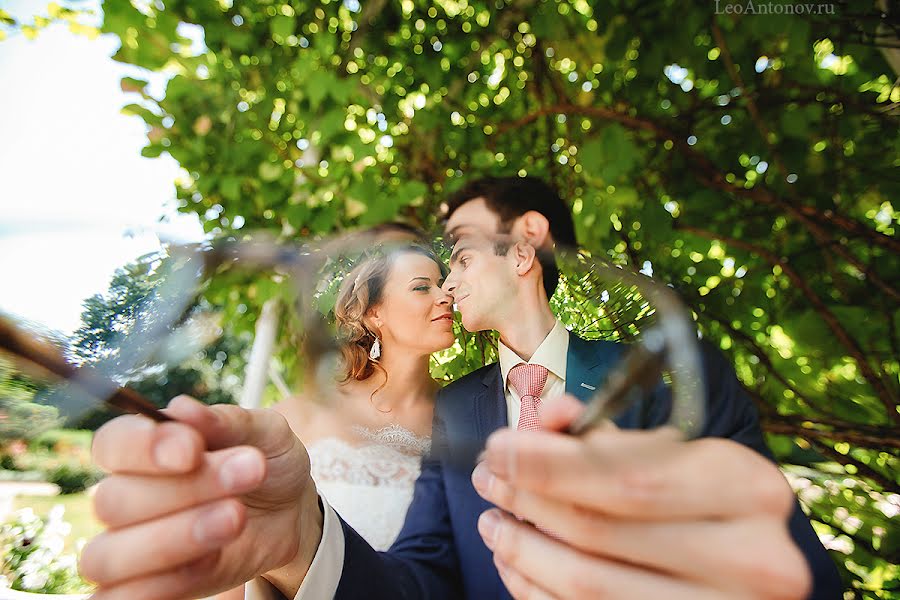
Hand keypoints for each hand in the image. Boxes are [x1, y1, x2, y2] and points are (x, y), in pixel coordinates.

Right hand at [80, 396, 322, 599]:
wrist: (290, 511)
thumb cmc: (266, 462)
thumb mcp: (264, 432)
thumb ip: (225, 421)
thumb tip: (182, 410)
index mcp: (142, 449)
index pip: (112, 444)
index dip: (142, 447)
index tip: (191, 449)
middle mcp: (123, 498)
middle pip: (114, 501)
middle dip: (186, 489)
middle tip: (248, 472)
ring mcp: (128, 549)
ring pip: (108, 556)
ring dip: (175, 538)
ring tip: (236, 517)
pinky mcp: (147, 589)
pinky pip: (125, 598)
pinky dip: (166, 583)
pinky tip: (213, 557)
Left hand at [471, 395, 810, 599]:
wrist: (753, 569)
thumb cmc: (710, 503)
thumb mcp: (679, 456)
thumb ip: (613, 435)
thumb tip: (547, 417)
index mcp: (748, 488)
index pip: (628, 476)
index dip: (550, 462)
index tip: (498, 446)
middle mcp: (749, 556)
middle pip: (601, 529)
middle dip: (527, 498)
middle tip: (486, 477)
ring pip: (587, 583)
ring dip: (522, 548)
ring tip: (491, 520)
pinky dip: (537, 588)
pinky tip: (515, 562)